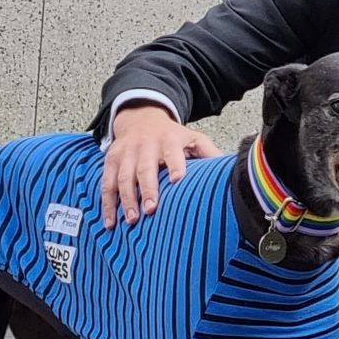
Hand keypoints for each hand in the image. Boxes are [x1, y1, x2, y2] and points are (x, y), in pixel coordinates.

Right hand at [102, 104, 221, 227]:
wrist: (141, 117)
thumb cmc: (172, 135)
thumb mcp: (194, 138)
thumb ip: (209, 153)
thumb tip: (231, 171)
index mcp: (169, 140)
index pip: (173, 153)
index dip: (175, 165)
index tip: (177, 180)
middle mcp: (145, 146)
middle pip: (144, 168)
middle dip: (147, 189)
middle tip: (151, 209)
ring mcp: (126, 153)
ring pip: (122, 177)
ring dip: (126, 200)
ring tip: (131, 220)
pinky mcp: (111, 160)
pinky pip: (106, 184)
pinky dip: (107, 204)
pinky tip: (110, 222)